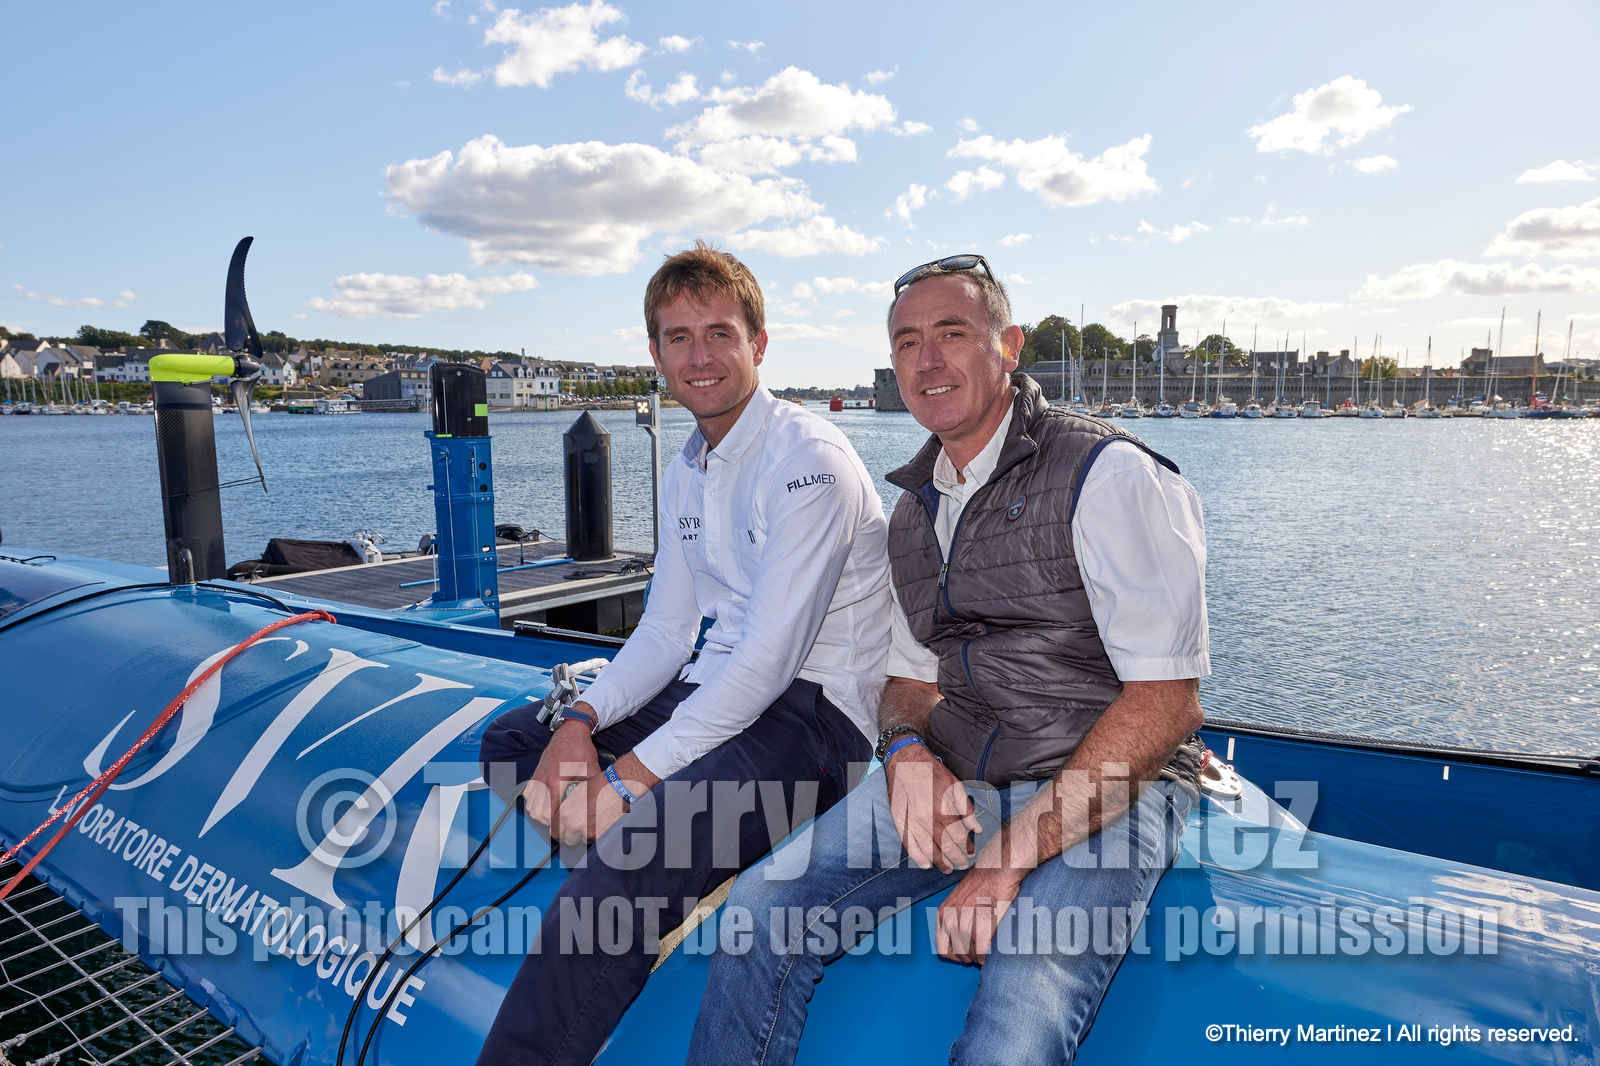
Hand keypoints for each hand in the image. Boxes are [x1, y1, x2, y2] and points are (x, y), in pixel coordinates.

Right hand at [522, 707, 600, 828]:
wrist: (569, 732)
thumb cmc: (581, 751)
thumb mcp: (592, 770)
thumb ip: (593, 789)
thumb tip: (603, 803)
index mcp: (557, 784)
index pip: (551, 815)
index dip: (557, 828)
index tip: (564, 833)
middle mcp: (544, 783)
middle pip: (539, 814)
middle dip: (548, 823)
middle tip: (560, 826)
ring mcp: (538, 778)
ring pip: (531, 806)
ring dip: (540, 814)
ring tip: (553, 817)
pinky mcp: (535, 774)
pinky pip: (528, 794)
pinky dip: (533, 802)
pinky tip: (544, 803)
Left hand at [555, 751, 659, 846]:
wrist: (619, 788)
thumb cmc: (600, 786)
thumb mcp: (576, 792)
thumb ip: (567, 808)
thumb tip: (564, 817)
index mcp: (566, 814)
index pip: (555, 832)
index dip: (561, 831)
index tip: (565, 830)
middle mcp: (574, 825)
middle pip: (568, 840)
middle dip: (574, 835)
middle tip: (582, 825)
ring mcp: (588, 832)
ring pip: (583, 841)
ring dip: (587, 834)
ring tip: (595, 821)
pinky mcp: (601, 837)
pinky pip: (596, 841)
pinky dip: (599, 835)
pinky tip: (603, 823)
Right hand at [886, 743, 982, 873]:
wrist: (906, 761)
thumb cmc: (932, 772)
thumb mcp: (955, 786)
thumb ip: (967, 810)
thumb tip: (978, 829)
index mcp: (944, 809)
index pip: (958, 837)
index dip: (966, 848)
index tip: (971, 853)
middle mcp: (928, 819)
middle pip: (945, 847)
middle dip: (956, 859)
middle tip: (962, 865)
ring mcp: (912, 822)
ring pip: (928, 850)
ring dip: (939, 862)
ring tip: (947, 869)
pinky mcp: (900, 822)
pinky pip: (909, 845)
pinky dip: (917, 857)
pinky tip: (926, 865)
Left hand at [936, 864, 1025, 965]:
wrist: (997, 871)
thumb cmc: (982, 881)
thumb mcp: (959, 898)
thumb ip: (956, 917)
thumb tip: (961, 936)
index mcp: (943, 914)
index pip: (942, 948)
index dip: (954, 955)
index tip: (963, 954)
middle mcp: (950, 921)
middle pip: (957, 954)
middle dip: (968, 958)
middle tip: (977, 955)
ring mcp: (965, 926)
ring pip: (970, 955)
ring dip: (978, 958)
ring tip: (985, 953)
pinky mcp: (981, 929)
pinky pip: (981, 953)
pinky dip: (986, 957)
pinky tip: (990, 954)